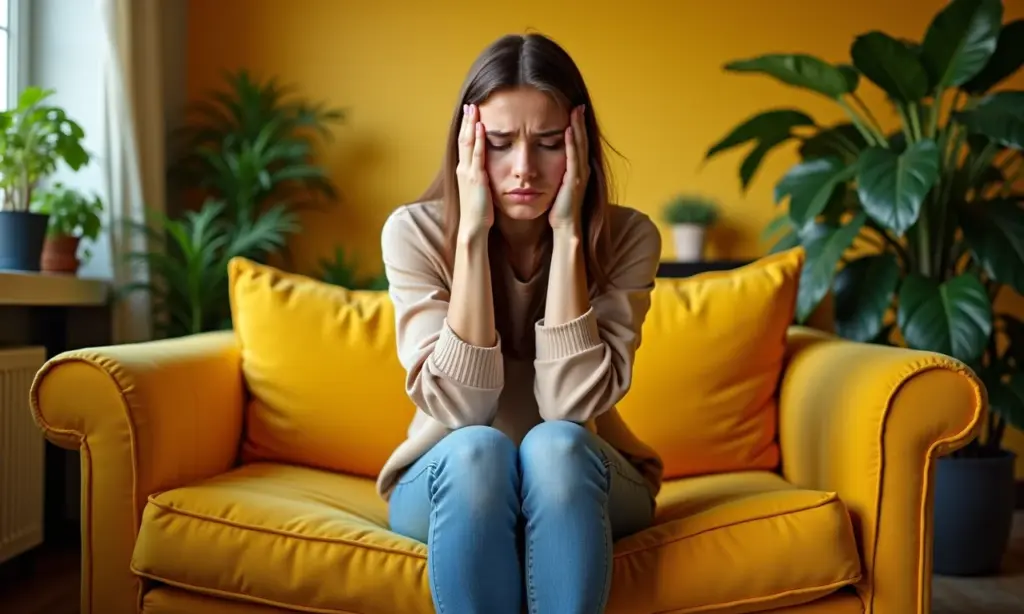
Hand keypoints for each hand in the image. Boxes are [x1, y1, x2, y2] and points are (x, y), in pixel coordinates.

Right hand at [456, 103, 493, 239]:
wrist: (472, 228)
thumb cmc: (478, 213)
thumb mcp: (478, 191)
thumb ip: (479, 179)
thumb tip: (485, 171)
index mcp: (463, 171)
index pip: (464, 145)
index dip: (466, 128)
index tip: (469, 114)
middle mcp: (463, 169)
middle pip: (463, 139)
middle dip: (466, 121)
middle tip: (470, 104)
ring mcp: (468, 172)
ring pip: (468, 143)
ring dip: (471, 124)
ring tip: (474, 108)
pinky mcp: (476, 178)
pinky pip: (477, 154)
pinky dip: (479, 139)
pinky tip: (481, 127)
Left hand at [549, 105, 588, 229]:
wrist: (566, 227)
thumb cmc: (559, 210)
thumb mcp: (557, 187)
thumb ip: (555, 173)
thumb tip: (544, 163)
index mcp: (577, 170)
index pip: (577, 144)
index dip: (576, 127)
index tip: (573, 111)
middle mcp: (581, 170)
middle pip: (581, 141)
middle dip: (580, 122)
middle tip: (577, 104)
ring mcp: (580, 175)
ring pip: (580, 146)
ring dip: (578, 127)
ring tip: (576, 110)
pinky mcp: (574, 181)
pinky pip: (573, 158)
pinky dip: (571, 143)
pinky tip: (569, 130)